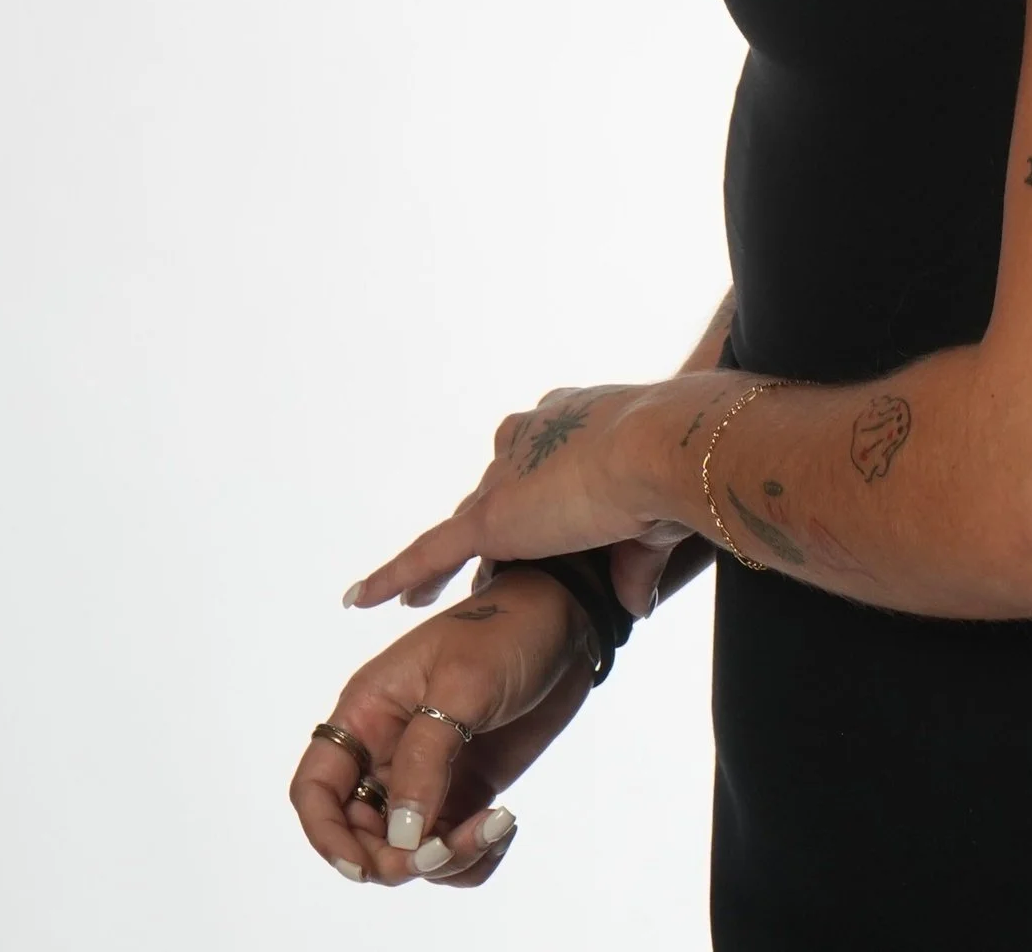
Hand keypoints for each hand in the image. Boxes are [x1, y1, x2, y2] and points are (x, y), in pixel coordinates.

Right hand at [290, 563, 594, 887]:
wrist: (567, 617)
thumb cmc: (507, 630)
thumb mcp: (462, 685)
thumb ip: (425, 759)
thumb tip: (401, 835)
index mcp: (367, 713)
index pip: (315, 788)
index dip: (326, 835)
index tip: (365, 866)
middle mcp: (386, 750)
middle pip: (360, 833)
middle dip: (395, 857)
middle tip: (446, 848)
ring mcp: (427, 774)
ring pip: (408, 849)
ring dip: (445, 859)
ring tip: (495, 825)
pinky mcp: (465, 789)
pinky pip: (452, 847)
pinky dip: (474, 856)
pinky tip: (504, 823)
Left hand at [342, 381, 695, 613]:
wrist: (657, 448)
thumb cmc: (668, 470)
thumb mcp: (651, 521)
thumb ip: (634, 565)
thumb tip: (634, 607)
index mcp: (574, 423)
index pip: (543, 465)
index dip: (541, 495)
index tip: (544, 518)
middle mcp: (533, 439)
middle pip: (502, 490)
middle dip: (500, 522)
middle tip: (498, 559)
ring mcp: (507, 476)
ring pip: (466, 521)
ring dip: (448, 554)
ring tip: (416, 593)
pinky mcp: (491, 515)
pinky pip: (430, 552)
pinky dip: (396, 576)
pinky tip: (363, 599)